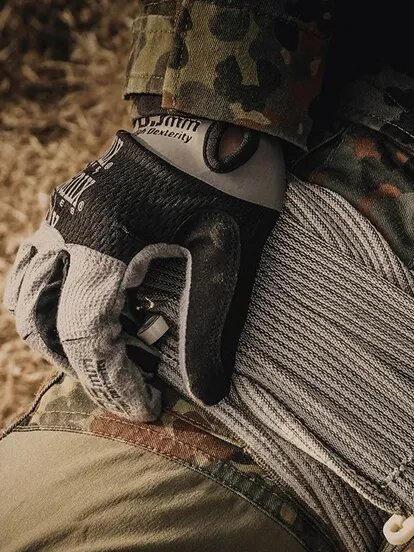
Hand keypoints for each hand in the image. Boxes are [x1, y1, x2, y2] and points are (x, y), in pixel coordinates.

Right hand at [4, 116, 284, 420]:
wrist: (220, 125)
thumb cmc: (230, 188)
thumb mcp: (227, 258)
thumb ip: (211, 329)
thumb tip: (206, 396)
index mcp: (106, 235)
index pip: (88, 331)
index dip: (113, 379)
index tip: (146, 408)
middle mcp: (68, 224)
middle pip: (42, 321)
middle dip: (84, 368)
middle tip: (130, 392)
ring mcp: (61, 213)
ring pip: (27, 294)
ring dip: (60, 340)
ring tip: (111, 363)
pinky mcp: (68, 210)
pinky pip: (37, 267)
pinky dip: (56, 306)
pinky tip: (100, 320)